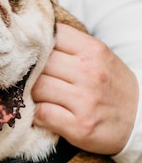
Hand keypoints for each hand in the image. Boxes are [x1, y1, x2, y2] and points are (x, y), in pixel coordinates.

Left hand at [32, 23, 137, 155]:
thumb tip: (34, 39)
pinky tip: (43, 114)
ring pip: (37, 89)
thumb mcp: (99, 58)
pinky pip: (42, 114)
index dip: (36, 46)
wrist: (140, 120)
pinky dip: (36, 114)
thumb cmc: (113, 87)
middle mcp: (89, 73)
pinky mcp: (79, 126)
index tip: (31, 55)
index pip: (50, 37)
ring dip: (32, 95)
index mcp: (93, 51)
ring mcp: (84, 100)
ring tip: (39, 98)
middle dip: (31, 73)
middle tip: (31, 80)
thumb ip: (70, 47)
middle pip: (39, 65)